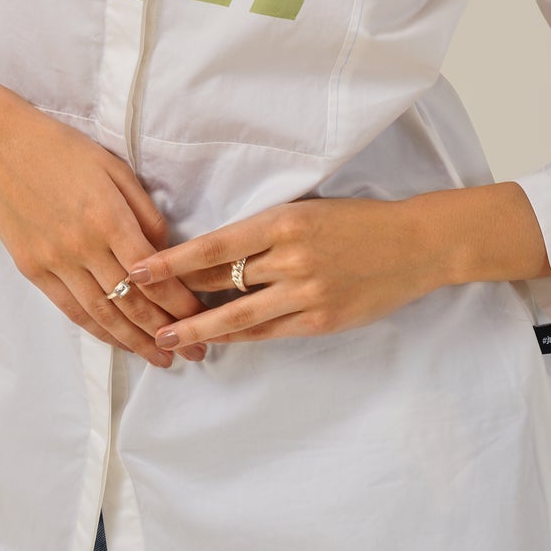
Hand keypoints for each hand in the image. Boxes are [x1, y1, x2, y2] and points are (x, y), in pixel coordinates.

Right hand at [0, 74, 207, 366]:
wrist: (2, 147)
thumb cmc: (64, 150)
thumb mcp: (116, 169)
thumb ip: (145, 213)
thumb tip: (165, 253)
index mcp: (109, 218)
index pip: (154, 275)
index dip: (180, 302)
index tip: (202, 318)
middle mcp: (83, 247)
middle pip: (131, 303)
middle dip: (166, 331)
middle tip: (193, 352)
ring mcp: (55, 262)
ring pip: (101, 315)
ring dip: (133, 341)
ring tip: (159, 357)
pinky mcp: (33, 270)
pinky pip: (70, 309)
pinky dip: (96, 329)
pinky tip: (117, 340)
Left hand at [125, 195, 451, 349]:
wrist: (415, 243)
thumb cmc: (357, 221)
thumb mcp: (307, 210)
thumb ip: (265, 230)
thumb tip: (213, 251)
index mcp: (284, 220)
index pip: (215, 244)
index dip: (173, 260)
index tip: (139, 268)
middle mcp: (291, 257)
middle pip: (220, 281)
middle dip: (176, 295)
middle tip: (136, 305)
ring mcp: (307, 293)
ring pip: (239, 315)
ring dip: (198, 326)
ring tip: (166, 336)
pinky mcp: (321, 320)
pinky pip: (269, 332)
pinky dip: (239, 337)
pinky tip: (215, 340)